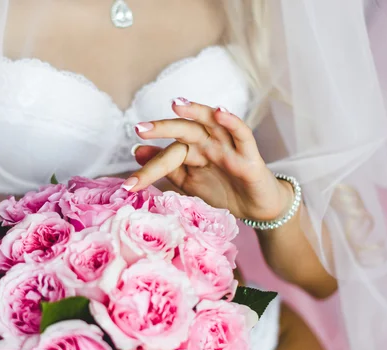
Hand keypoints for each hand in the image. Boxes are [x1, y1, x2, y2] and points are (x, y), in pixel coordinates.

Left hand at [123, 98, 291, 220]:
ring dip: (196, 111)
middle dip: (163, 128)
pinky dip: (232, 121)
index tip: (129, 184)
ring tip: (177, 103)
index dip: (149, 169)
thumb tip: (137, 151)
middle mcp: (209, 144)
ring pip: (212, 123)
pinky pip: (241, 133)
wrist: (257, 209)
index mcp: (193, 152)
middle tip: (140, 128)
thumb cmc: (224, 191)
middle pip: (184, 130)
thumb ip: (167, 168)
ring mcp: (229, 147)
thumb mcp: (190, 183)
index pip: (168, 154)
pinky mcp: (249, 154)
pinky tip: (219, 112)